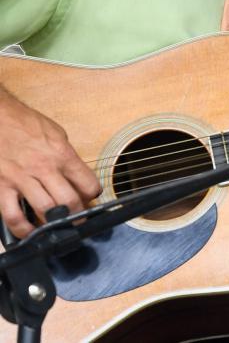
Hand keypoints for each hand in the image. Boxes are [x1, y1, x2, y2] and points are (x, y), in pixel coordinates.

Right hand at [0, 85, 100, 236]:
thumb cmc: (26, 123)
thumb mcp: (56, 134)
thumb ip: (66, 155)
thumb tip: (75, 175)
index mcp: (62, 154)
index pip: (88, 183)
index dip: (92, 195)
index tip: (90, 198)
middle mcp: (45, 168)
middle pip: (69, 201)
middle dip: (77, 215)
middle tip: (78, 220)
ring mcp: (22, 179)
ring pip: (44, 210)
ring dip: (53, 223)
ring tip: (58, 228)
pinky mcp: (2, 186)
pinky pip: (12, 214)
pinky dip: (21, 228)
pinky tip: (28, 232)